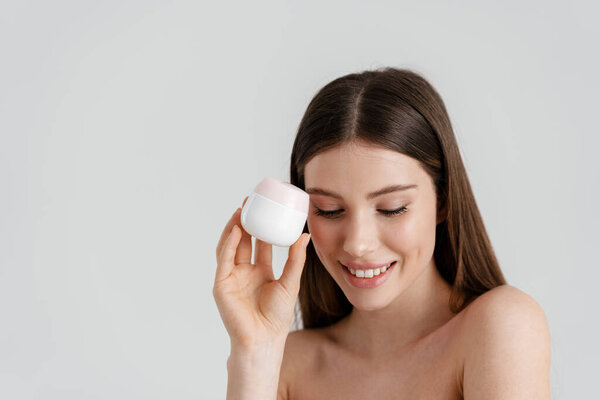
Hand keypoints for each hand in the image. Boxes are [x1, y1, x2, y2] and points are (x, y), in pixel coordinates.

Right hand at [213, 197, 310, 348]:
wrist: (264, 339)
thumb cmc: (277, 316)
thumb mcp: (290, 282)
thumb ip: (296, 259)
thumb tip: (304, 235)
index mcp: (260, 272)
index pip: (259, 243)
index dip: (262, 226)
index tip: (267, 209)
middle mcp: (244, 272)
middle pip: (242, 241)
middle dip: (245, 221)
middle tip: (251, 202)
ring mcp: (231, 277)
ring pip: (230, 247)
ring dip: (234, 228)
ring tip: (241, 210)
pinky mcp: (222, 284)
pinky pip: (223, 260)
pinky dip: (228, 244)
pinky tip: (235, 230)